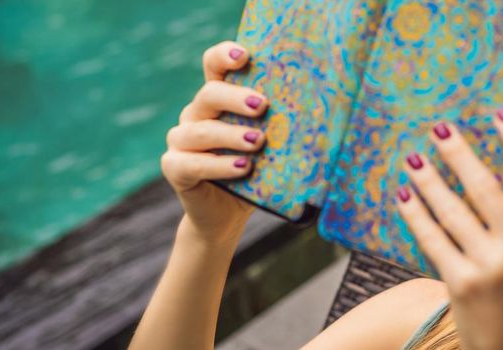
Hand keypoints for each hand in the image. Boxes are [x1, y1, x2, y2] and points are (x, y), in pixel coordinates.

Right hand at [161, 41, 268, 245]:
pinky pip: (192, 163)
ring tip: (258, 142)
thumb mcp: (272, 146)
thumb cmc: (256, 172)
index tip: (245, 56)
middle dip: (236, 97)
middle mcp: (196, 115)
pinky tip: (243, 167)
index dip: (224, 56)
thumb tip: (328, 114)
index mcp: (218, 101)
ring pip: (199, 130)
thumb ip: (283, 127)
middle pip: (209, 94)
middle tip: (263, 106)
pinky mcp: (175, 168)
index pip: (214, 66)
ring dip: (230, 134)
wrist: (227, 213)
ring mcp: (181, 140)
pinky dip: (219, 165)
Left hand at [394, 108, 502, 349]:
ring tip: (414, 160)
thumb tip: (488, 178)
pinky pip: (434, 239)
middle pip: (486, 187)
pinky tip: (405, 197)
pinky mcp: (463, 284)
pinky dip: (417, 215)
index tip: (501, 113)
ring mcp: (493, 267)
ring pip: (454, 211)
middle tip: (439, 129)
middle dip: (459, 154)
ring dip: (430, 181)